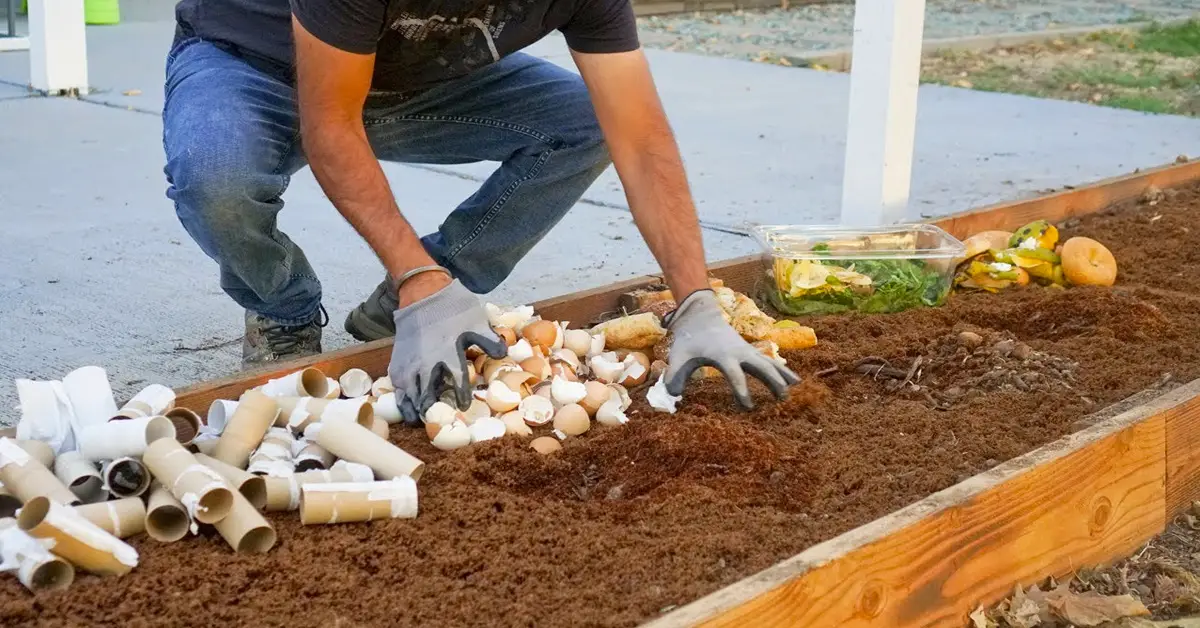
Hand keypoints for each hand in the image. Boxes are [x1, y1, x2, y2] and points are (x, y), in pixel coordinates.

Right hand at [389, 279, 505, 425]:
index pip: (457, 383)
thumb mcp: (476, 322)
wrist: (423, 293)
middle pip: (427, 395)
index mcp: (448, 353)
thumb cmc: (452, 308)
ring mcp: (409, 363)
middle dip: (432, 410)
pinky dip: (401, 397)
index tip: (463, 405)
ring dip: (414, 408)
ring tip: (418, 419)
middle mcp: (427, 362)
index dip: (461, 396)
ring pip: (409, 394)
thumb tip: (503, 354)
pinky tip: (405, 404)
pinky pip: (397, 385)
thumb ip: (489, 341)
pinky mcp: (398, 360)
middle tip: (436, 419)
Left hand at [663, 290, 799, 408]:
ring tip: (795, 391)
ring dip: (782, 376)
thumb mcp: (678, 355)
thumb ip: (674, 374)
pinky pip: (769, 361)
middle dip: (773, 382)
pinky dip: (782, 370)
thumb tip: (672, 394)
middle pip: (761, 367)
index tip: (749, 407)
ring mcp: (747, 350)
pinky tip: (794, 380)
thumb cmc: (689, 338)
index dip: (742, 390)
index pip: (735, 375)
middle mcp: (740, 352)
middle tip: (783, 399)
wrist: (700, 316)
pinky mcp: (750, 351)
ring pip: (769, 363)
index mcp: (723, 355)